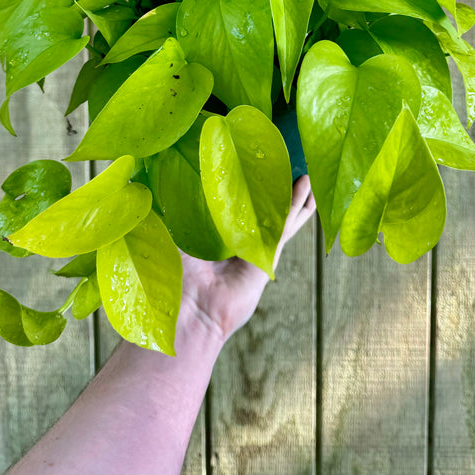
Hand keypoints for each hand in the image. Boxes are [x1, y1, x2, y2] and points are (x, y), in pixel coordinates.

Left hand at [178, 175, 315, 344]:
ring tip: (308, 177)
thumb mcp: (177, 234)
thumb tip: (167, 182)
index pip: (235, 207)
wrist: (190, 308)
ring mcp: (256, 250)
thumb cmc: (177, 274)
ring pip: (280, 217)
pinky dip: (296, 205)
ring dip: (294, 197)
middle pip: (263, 212)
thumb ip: (179, 211)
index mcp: (216, 237)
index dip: (245, 188)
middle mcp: (238, 242)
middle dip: (276, 193)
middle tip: (288, 169)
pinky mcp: (268, 257)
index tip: (252, 166)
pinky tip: (306, 188)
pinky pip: (284, 225)